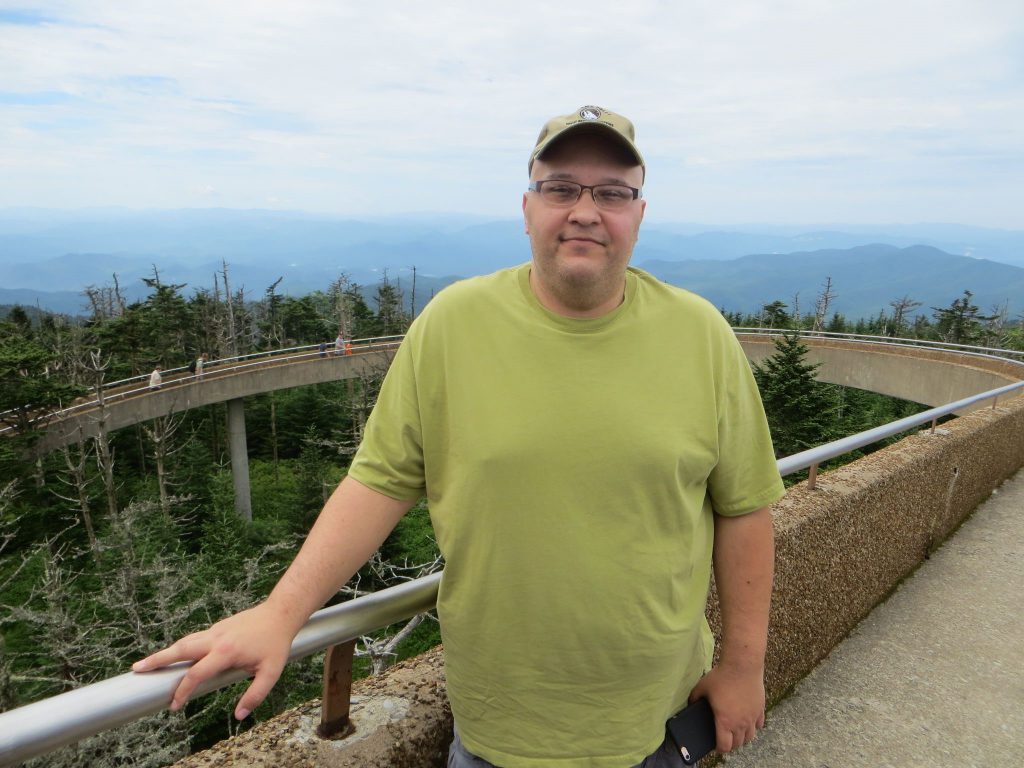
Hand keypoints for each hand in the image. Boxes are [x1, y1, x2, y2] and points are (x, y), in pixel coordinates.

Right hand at [132, 603, 296, 719]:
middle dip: (158, 660)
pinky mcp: (218, 627)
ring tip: (148, 663)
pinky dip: (181, 647)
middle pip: (180, 649)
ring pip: (186, 641)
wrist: (280, 614)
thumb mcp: (271, 673)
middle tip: (136, 670)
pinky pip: (195, 638)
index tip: (174, 705)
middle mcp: (216, 639)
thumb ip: (255, 695)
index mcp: (226, 652)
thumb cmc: (276, 644)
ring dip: (167, 652)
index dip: (183, 691)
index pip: (196, 673)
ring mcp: (216, 630)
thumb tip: (239, 715)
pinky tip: (176, 655)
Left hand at [688, 662, 765, 753]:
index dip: (720, 748)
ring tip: (736, 733)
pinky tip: (749, 721)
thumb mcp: (702, 687)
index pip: (725, 746)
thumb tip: (690, 703)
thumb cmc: (721, 676)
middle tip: (725, 738)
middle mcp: (741, 723)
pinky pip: (759, 724)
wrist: (742, 665)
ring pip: (750, 736)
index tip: (716, 746)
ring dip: (743, 737)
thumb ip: (694, 698)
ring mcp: (752, 716)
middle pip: (738, 743)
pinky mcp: (760, 708)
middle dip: (731, 744)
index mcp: (725, 721)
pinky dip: (754, 726)